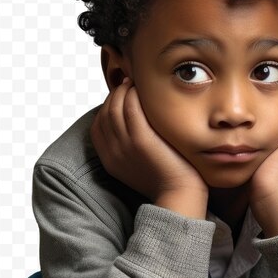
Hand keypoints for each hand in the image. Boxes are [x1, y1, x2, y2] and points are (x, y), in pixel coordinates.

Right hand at [90, 78, 208, 217]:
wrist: (179, 195)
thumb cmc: (167, 179)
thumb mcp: (140, 164)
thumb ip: (130, 146)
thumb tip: (133, 122)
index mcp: (109, 160)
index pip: (98, 125)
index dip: (107, 106)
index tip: (121, 96)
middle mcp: (112, 152)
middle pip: (105, 113)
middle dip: (115, 94)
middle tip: (129, 83)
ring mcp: (124, 146)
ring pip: (114, 107)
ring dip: (124, 90)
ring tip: (135, 82)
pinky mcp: (141, 140)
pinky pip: (130, 108)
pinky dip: (134, 95)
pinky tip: (143, 89)